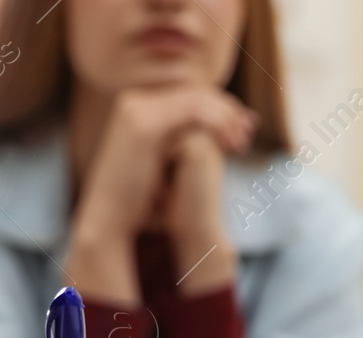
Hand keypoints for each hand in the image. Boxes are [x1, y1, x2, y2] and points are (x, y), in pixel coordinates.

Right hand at [67, 86, 253, 302]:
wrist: (111, 220)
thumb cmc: (137, 203)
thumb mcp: (166, 166)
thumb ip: (186, 143)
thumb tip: (212, 140)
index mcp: (137, 108)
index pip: (187, 94)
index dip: (220, 107)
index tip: (245, 126)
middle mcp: (134, 101)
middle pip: (194, 91)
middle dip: (227, 109)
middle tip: (250, 129)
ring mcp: (136, 109)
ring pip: (197, 98)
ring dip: (226, 116)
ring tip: (242, 141)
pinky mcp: (143, 123)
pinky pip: (192, 111)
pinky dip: (217, 123)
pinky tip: (230, 143)